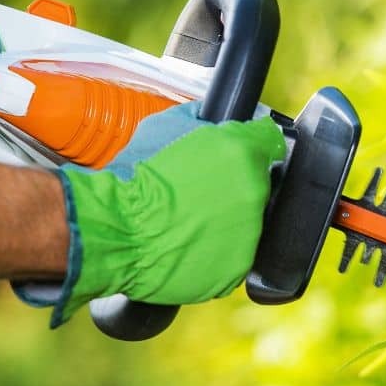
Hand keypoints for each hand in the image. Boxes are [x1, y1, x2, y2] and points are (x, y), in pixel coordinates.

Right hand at [17, 101, 286, 325]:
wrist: (117, 232)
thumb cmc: (134, 182)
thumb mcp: (164, 126)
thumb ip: (200, 119)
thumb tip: (213, 118)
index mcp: (240, 153)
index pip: (268, 141)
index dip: (253, 145)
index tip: (244, 152)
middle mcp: (253, 192)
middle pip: (258, 184)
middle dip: (236, 186)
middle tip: (199, 193)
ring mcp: (250, 233)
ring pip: (248, 222)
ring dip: (227, 220)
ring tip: (190, 221)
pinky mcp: (238, 267)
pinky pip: (234, 255)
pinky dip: (217, 251)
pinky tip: (191, 243)